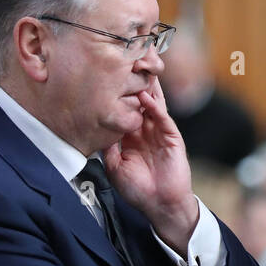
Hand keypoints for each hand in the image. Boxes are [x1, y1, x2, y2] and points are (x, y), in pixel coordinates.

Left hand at [103, 80, 198, 254]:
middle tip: (125, 59)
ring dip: (146, 86)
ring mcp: (159, 131)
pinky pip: (163, 118)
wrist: (160, 205)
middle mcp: (145, 128)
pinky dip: (155, 106)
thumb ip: (107, 145)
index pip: (123, 106)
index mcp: (131, 133)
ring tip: (138, 67)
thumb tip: (94, 126)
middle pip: (139, 98)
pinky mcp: (172, 137)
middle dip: (133, 80)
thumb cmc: (138, 189)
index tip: (104, 74)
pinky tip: (146, 95)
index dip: (116, 91)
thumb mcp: (114, 166)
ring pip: (153, 102)